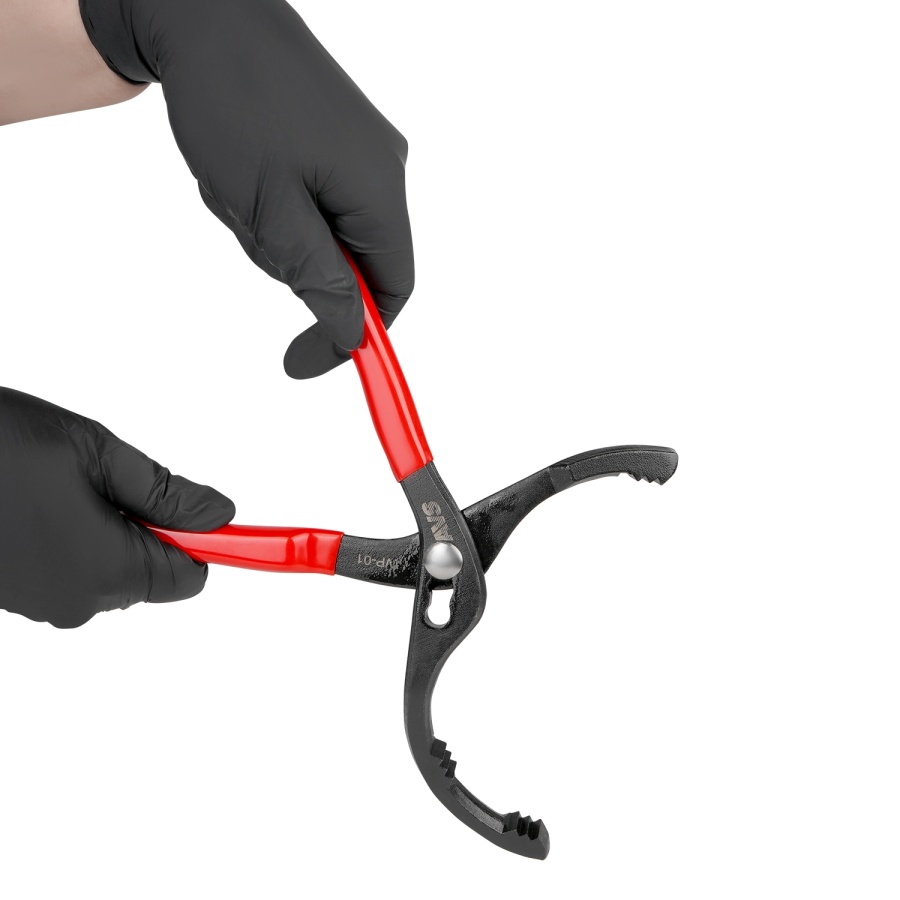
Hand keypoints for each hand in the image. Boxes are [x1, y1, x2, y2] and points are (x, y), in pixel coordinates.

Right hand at [0, 388, 234, 628]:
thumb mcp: (99, 454)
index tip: (201, 509)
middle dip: (147, 527)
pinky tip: (36, 498)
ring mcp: (38, 603)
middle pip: (150, 573)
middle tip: (111, 476)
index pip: (192, 577)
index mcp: (109, 571)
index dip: (204, 540)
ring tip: (61, 481)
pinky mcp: (10, 592)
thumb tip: (220, 514)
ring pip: (106, 570)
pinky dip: (68, 537)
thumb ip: (166, 493)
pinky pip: (65, 570)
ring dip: (105, 528)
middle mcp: (76, 602)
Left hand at [80, 0, 414, 377]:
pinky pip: (316, 199)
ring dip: (279, 231)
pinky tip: (245, 168)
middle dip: (299, 267)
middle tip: (250, 227)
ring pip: (329, 234)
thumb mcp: (270, 209)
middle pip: (357, 263)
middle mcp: (384, 170)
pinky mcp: (336, 138)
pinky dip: (278, 203)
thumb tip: (352, 333)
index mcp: (379, 189)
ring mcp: (361, 150)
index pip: (393, 290)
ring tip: (237, 187)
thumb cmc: (232, 100)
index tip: (306, 361)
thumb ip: (318, 279)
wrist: (203, 9)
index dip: (357, 335)